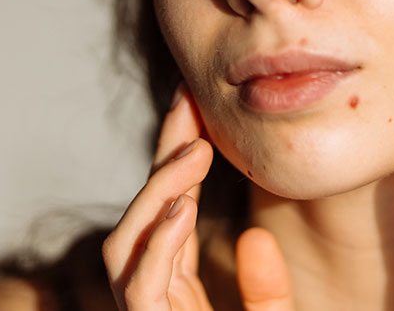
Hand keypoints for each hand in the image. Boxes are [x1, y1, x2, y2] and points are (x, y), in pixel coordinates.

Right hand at [102, 86, 294, 309]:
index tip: (196, 108)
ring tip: (197, 151)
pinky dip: (158, 245)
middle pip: (146, 216)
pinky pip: (140, 288)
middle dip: (163, 157)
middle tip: (189, 103)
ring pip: (126, 245)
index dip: (179, 161)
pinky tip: (183, 209)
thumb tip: (257, 237)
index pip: (172, 214)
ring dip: (158, 192)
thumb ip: (267, 291)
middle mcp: (153, 296)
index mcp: (178, 290)